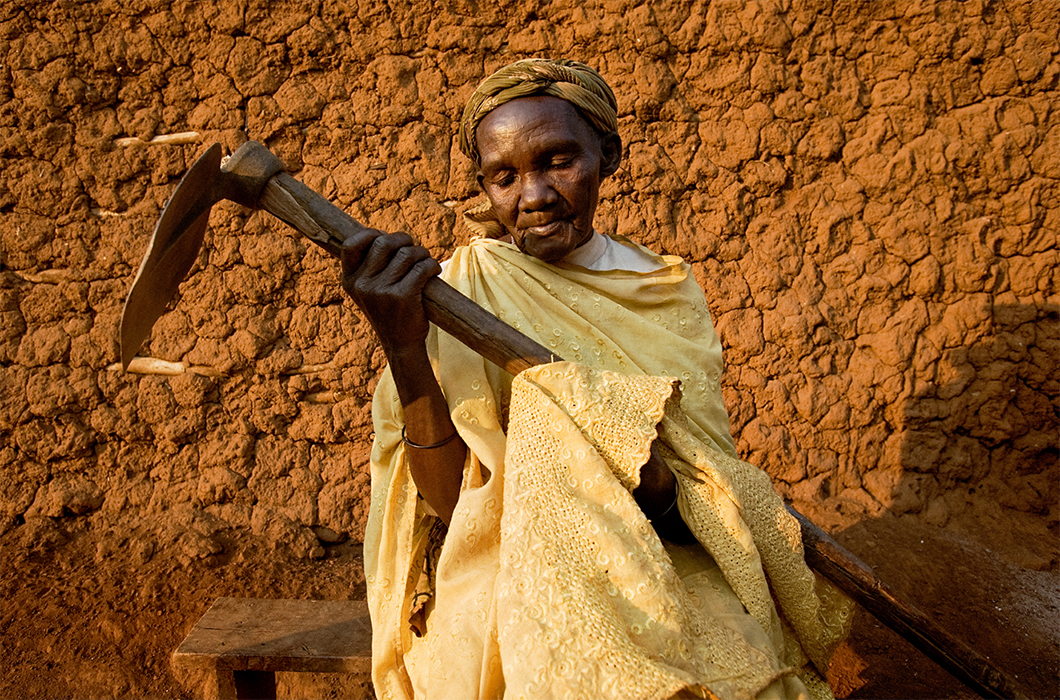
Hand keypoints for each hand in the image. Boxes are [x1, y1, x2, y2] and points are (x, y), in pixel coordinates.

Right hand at [340, 229, 441, 355]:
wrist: (400, 344)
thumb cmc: (388, 310)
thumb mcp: (368, 290)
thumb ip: (369, 266)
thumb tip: (382, 234)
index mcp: (349, 280)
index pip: (352, 244)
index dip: (371, 234)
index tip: (385, 238)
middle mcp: (362, 285)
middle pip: (385, 242)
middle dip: (405, 241)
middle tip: (414, 251)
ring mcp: (381, 291)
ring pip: (407, 253)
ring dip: (422, 254)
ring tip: (426, 263)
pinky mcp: (402, 296)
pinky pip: (422, 267)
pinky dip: (432, 266)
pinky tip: (434, 272)